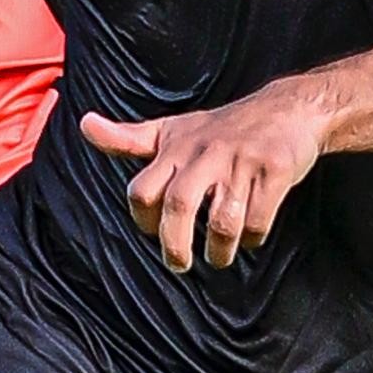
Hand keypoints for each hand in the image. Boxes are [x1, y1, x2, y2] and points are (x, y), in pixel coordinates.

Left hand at [77, 83, 335, 274]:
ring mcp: (241, 162)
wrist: (288, 108)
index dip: (143, 221)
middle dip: (175, 245)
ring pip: (223, 221)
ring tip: (218, 256)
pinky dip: (252, 238)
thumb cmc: (221, 128)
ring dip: (219, 250)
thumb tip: (84, 124)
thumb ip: (128, 138)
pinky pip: (259, 219)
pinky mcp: (275, 170)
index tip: (153, 232)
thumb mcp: (172, 130)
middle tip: (179, 264)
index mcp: (176, 148)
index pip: (143, 190)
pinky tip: (250, 238)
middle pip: (179, 206)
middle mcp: (206, 153)